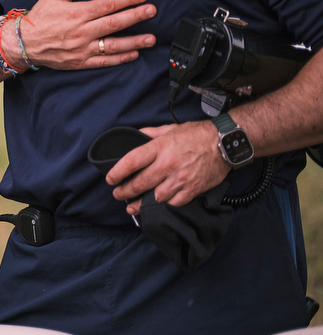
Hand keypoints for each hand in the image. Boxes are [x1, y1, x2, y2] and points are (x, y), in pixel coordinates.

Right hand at [21, 0, 158, 69]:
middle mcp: (81, 31)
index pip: (107, 5)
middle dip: (136, 16)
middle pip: (115, 23)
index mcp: (76, 13)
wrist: (23, 43)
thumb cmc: (40, 17)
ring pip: (114, 45)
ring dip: (135, 41)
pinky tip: (134, 54)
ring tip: (152, 38)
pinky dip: (121, 58)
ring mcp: (82, 48)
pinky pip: (105, 61)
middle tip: (152, 11)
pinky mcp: (81, 62)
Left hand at [107, 122, 227, 213]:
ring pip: (156, 197)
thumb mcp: (170, 129)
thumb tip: (135, 135)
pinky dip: (167, 202)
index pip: (131, 162)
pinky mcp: (193, 189)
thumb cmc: (197, 134)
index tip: (110, 179)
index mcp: (159, 148)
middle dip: (125, 192)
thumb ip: (150, 134)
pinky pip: (175, 202)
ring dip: (144, 202)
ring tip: (134, 205)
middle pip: (140, 184)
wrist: (225, 143)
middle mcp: (168, 165)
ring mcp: (181, 179)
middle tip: (118, 195)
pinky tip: (161, 201)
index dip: (117, 173)